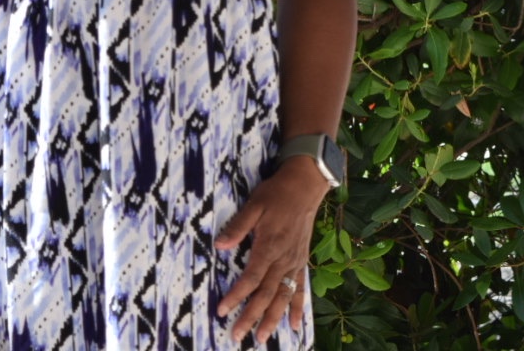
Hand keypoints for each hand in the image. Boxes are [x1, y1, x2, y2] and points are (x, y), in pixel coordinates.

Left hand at [214, 158, 329, 341]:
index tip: (222, 310)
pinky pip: (301, 290)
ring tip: (262, 338)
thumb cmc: (276, 194)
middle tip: (236, 336)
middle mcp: (283, 260)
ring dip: (273, 319)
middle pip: (266, 294)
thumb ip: (238, 227)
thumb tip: (219, 245)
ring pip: (283, 297)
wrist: (305, 187)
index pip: (250, 278)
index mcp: (269, 246)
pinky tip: (295, 326)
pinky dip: (298, 309)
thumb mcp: (254, 205)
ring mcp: (295, 263)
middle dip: (251, 317)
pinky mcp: (302, 262)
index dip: (236, 296)